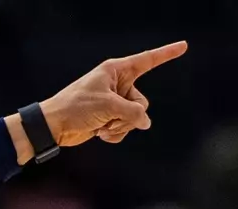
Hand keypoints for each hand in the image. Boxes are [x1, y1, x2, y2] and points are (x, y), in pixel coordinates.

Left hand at [7, 41, 187, 160]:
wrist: (54, 126)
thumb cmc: (76, 107)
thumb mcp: (108, 106)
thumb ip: (133, 113)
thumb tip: (145, 123)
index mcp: (116, 71)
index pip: (147, 60)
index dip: (166, 54)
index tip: (183, 46)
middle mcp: (117, 85)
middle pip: (141, 102)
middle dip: (128, 114)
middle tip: (109, 116)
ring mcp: (113, 103)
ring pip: (134, 118)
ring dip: (119, 126)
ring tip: (101, 125)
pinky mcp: (108, 118)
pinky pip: (124, 128)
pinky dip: (114, 133)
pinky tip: (99, 133)